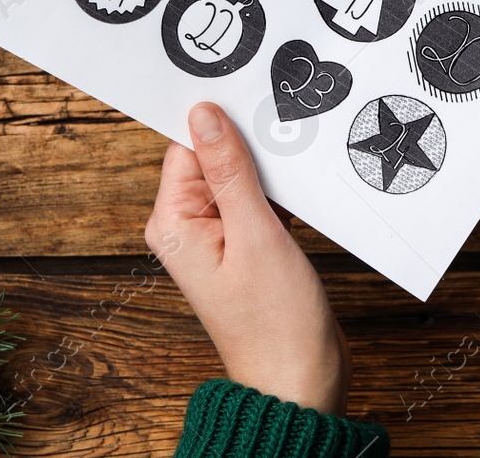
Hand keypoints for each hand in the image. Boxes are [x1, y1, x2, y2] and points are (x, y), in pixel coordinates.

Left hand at [145, 103, 350, 414]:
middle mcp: (190, 226)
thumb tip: (205, 114)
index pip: (188, 146)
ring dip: (271, 168)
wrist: (301, 381)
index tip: (254, 98)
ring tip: (301, 166)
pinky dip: (282, 191)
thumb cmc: (275, 323)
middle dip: (251, 143)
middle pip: (215, 157)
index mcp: (174, 222)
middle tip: (287, 132)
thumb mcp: (256, 234)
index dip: (223, 121)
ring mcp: (219, 236)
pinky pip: (259, 199)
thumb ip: (230, 171)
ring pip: (243, 176)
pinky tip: (305, 191)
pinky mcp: (248, 245)